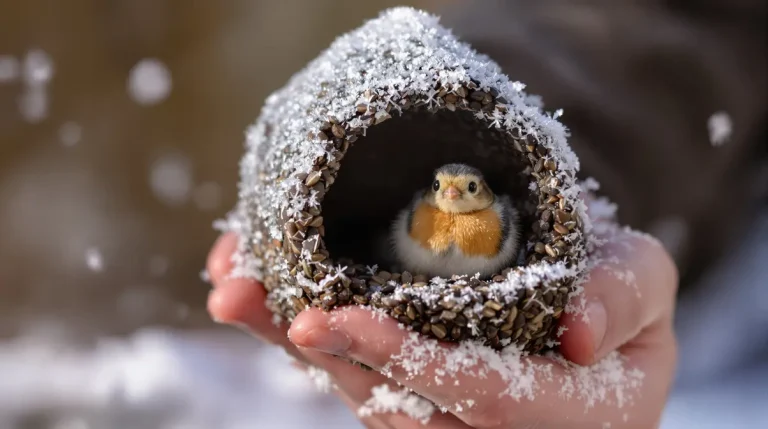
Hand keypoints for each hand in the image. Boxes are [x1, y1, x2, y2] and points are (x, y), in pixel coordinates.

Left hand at [207, 221, 677, 427]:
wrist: (586, 311)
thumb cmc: (619, 298)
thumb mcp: (646, 280)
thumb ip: (624, 298)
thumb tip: (577, 333)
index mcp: (565, 413)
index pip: (481, 396)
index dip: (408, 362)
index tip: (337, 320)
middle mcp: (491, 427)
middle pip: (394, 404)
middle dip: (317, 350)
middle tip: (243, 296)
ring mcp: (444, 413)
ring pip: (360, 391)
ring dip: (290, 341)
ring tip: (231, 288)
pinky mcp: (411, 390)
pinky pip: (353, 372)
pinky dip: (302, 334)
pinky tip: (258, 291)